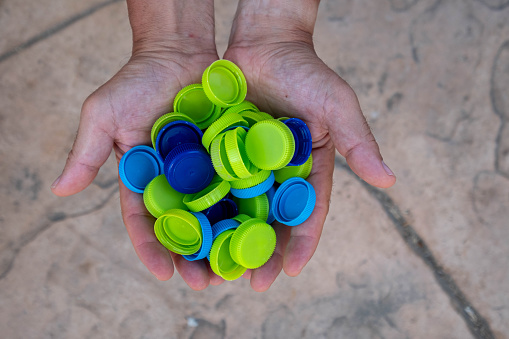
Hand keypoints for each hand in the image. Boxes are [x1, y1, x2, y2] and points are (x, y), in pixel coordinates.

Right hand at [51, 0, 223, 289]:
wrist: (179, 51)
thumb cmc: (137, 80)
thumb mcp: (104, 114)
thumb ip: (87, 152)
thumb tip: (59, 190)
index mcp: (144, 179)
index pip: (145, 221)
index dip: (152, 247)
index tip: (163, 273)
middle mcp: (176, 182)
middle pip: (184, 226)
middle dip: (193, 256)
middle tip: (206, 283)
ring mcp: (205, 171)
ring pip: (215, 213)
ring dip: (223, 242)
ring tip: (235, 269)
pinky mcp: (230, 156)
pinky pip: (240, 184)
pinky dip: (247, 207)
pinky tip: (258, 228)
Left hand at [223, 0, 395, 290]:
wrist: (264, 41)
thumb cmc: (306, 71)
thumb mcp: (337, 105)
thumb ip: (358, 142)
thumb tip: (389, 182)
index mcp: (307, 169)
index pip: (307, 212)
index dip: (300, 242)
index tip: (289, 270)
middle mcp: (276, 173)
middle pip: (269, 220)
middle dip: (261, 252)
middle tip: (248, 285)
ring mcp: (246, 164)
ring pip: (238, 208)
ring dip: (228, 239)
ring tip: (215, 268)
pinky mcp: (219, 151)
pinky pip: (211, 182)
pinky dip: (203, 205)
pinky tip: (191, 228)